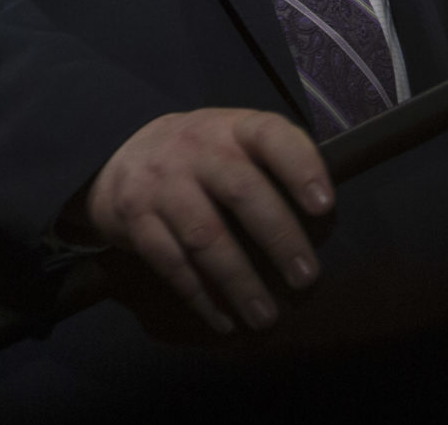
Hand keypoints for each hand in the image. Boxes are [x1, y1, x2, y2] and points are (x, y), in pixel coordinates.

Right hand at [82, 107, 333, 333]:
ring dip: (239, 282)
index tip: (324, 206)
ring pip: (205, 236)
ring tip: (266, 316)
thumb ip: (272, 163)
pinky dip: (199, 296)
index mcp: (231, 127)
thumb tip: (323, 217)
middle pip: (241, 191)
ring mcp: (162, 183)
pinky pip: (170, 263)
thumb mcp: (233, 140)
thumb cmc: (202, 156)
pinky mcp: (135, 219)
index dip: (300, 167)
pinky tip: (223, 320)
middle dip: (278, 238)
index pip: (270, 135)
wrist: (122, 158)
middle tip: (305, 278)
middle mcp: (195, 149)